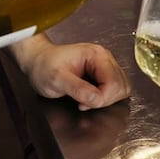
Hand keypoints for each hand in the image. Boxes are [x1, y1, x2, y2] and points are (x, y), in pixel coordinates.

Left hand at [13, 35, 129, 110]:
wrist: (38, 62)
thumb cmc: (44, 67)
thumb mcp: (56, 79)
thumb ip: (77, 89)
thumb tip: (97, 99)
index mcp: (97, 55)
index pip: (114, 83)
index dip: (102, 98)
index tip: (83, 103)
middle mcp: (105, 58)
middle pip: (121, 86)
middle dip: (105, 100)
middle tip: (84, 102)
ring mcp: (105, 66)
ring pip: (121, 88)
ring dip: (106, 99)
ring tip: (86, 99)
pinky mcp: (103, 74)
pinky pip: (115, 89)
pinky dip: (105, 98)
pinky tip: (90, 97)